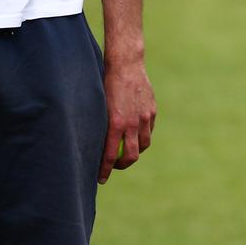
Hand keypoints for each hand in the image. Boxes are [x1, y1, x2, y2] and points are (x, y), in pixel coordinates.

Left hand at [100, 59, 155, 183]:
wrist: (126, 65)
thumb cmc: (106, 84)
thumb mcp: (98, 106)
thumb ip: (101, 126)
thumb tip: (93, 146)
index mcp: (115, 123)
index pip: (110, 156)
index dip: (105, 171)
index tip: (101, 179)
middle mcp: (132, 123)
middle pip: (131, 156)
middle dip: (122, 166)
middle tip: (114, 166)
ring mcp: (144, 118)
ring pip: (143, 146)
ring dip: (135, 152)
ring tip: (126, 150)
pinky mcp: (152, 112)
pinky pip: (149, 132)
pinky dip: (142, 136)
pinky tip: (134, 134)